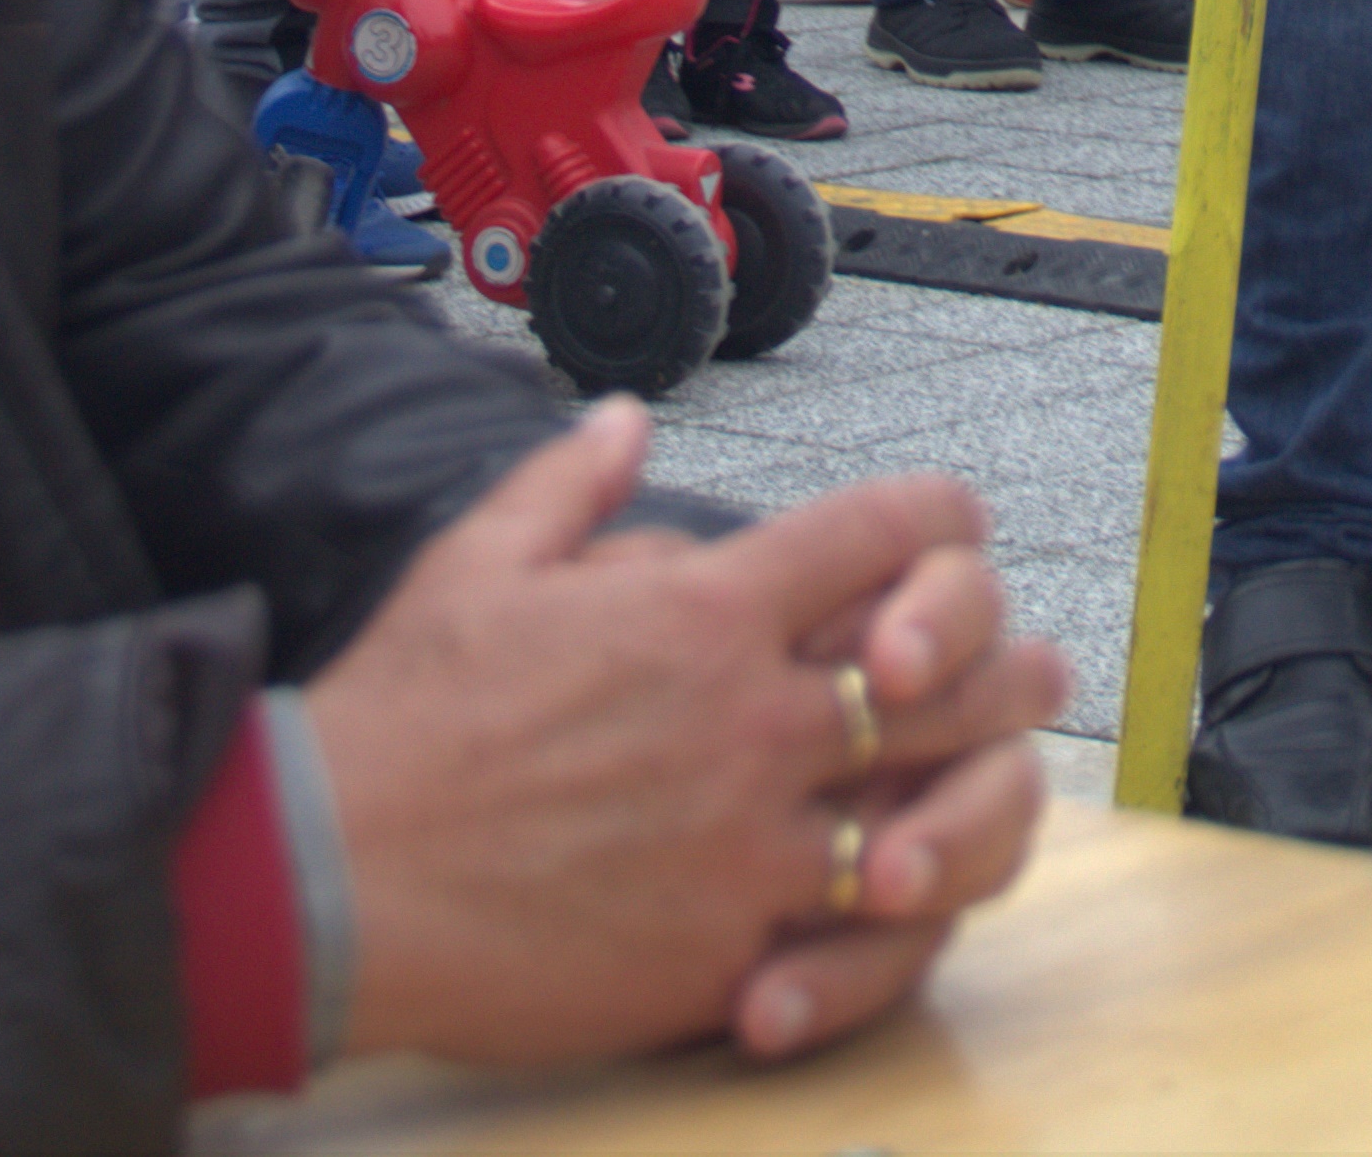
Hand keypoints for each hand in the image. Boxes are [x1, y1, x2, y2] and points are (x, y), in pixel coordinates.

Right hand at [308, 404, 1067, 1076]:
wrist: (332, 877)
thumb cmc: (403, 716)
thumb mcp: (481, 560)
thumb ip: (572, 483)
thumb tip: (625, 420)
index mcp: (707, 611)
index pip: (887, 528)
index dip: (940, 518)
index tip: (949, 529)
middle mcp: (750, 718)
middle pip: (952, 674)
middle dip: (1009, 666)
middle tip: (1039, 674)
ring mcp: (747, 842)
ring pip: (931, 810)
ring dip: (983, 797)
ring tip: (1005, 786)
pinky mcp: (722, 951)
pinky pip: (853, 936)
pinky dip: (894, 919)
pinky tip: (909, 901)